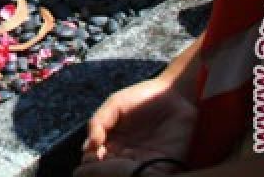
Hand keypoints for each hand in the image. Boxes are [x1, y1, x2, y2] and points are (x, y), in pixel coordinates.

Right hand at [75, 78, 195, 175]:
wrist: (175, 94)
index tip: (90, 155)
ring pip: (126, 176)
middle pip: (108, 173)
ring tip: (114, 160)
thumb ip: (98, 122)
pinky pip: (149, 176)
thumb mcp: (115, 104)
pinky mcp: (164, 166)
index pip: (94, 164)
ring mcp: (145, 164)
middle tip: (99, 161)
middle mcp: (127, 159)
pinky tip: (132, 162)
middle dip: (101, 171)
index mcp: (112, 147)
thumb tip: (88, 147)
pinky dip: (138, 174)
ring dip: (117, 173)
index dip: (89, 164)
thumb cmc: (142, 98)